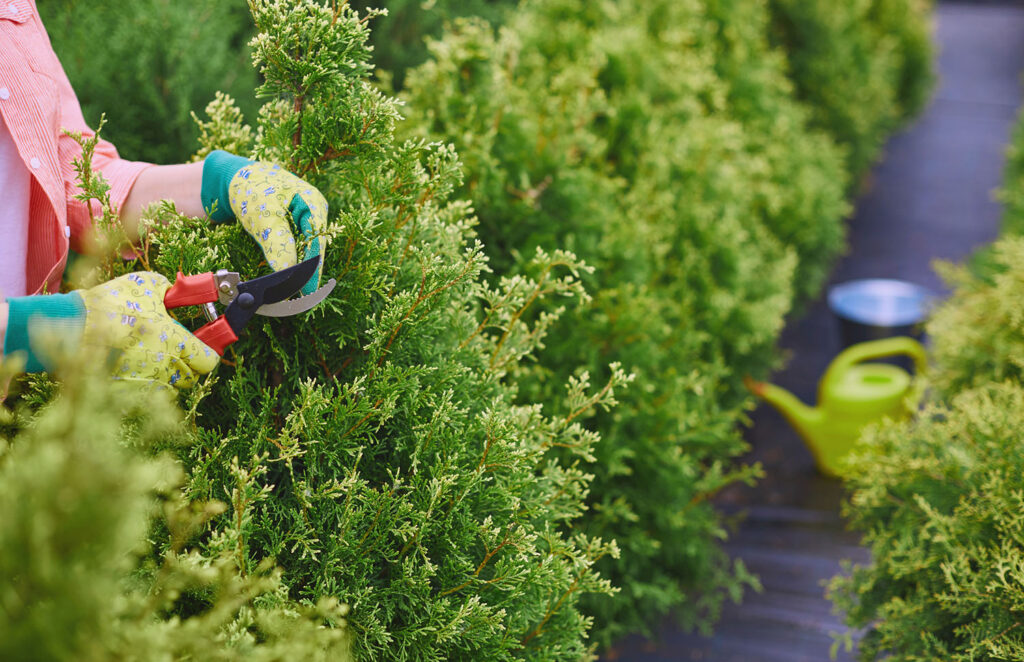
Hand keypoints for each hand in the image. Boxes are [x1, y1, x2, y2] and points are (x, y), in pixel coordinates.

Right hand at [3, 273, 217, 388]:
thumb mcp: (145, 285)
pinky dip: (144, 381)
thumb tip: (177, 291)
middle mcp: (166, 368)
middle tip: (174, 347)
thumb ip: (169, 289)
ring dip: (166, 374)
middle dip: (188, 363)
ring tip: (150, 354)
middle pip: (192, 376)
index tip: (202, 344)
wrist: (72, 327)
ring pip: (170, 386)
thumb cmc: (111, 305)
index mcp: (177, 344)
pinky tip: (131, 364)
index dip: (208, 351)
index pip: (209, 360)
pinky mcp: (126, 392)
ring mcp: (146, 383)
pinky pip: (145, 392)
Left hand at [201, 150, 327, 295]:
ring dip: (296, 267)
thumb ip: (278, 243)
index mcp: (314, 204)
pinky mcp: (293, 226)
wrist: (233, 178)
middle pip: (314, 248)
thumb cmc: (250, 189)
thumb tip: (289, 271)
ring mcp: (304, 219)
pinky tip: (283, 274)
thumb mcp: (263, 216)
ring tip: (289, 289)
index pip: (318, 243)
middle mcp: (314, 212)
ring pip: (304, 250)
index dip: (313, 269)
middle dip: (305, 270)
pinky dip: (288, 260)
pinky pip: (295, 247)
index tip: (307, 291)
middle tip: (296, 295)